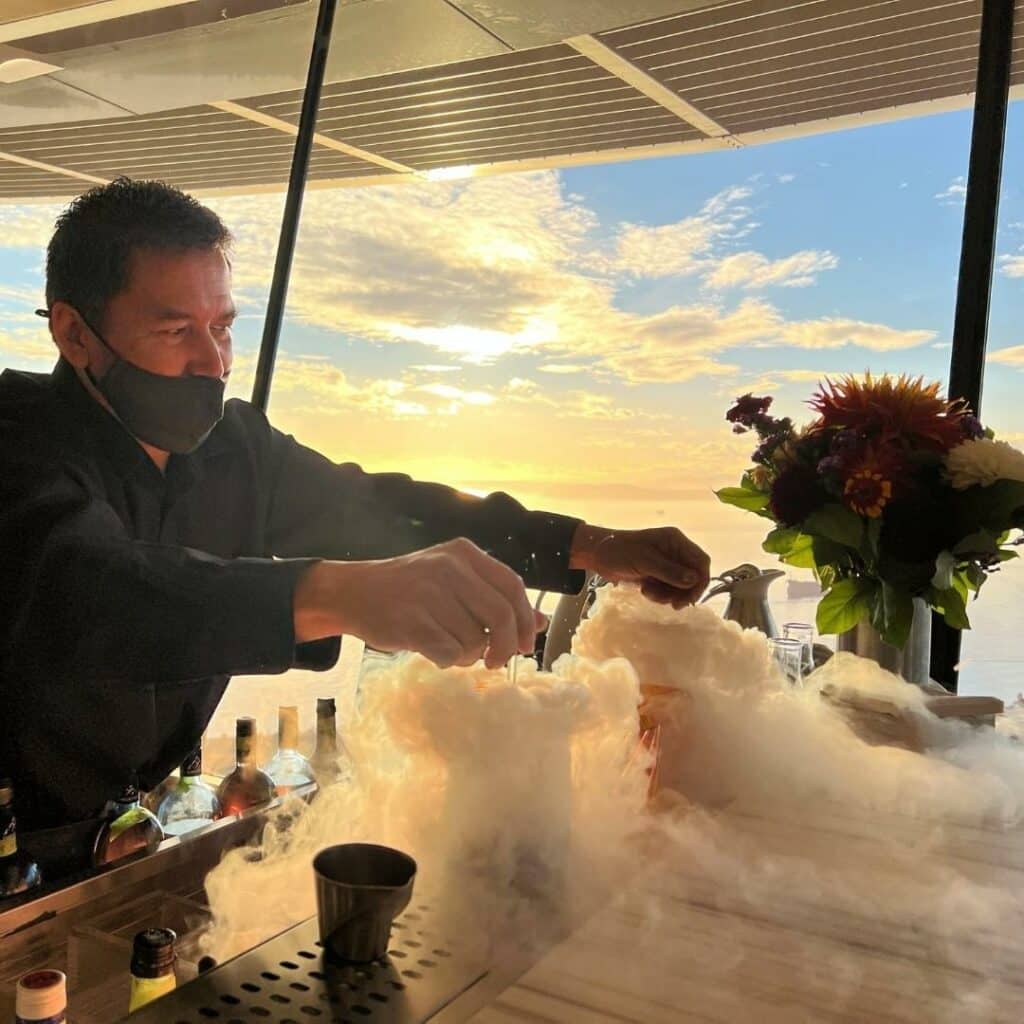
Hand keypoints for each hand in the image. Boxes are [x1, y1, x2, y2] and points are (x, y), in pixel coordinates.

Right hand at [294, 538, 544, 669]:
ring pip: (474, 640)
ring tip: (449, 646)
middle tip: (495, 661)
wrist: (352, 592)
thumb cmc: (410, 590)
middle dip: (505, 646)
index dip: (526, 619)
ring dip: (468, 655)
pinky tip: (432, 650)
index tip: (526, 643)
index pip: (513, 585)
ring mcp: (428, 594)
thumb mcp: (454, 582)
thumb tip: (541, 623)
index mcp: (463, 553)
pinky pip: (448, 653)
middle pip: (501, 616)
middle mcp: (448, 568)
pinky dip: (446, 660)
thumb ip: (495, 598)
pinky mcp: (411, 622)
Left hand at [570, 524, 710, 608]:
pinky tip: (646, 592)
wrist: (597, 555)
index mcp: (675, 541)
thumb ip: (669, 571)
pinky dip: (660, 594)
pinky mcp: (657, 574)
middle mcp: (674, 551)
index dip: (700, 580)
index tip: (691, 598)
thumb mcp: (644, 561)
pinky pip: (668, 589)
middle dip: (683, 591)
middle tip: (673, 605)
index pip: (701, 561)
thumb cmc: (619, 552)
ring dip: (669, 594)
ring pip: (680, 586)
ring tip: (650, 594)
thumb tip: (693, 581)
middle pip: (693, 576)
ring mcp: (666, 563)